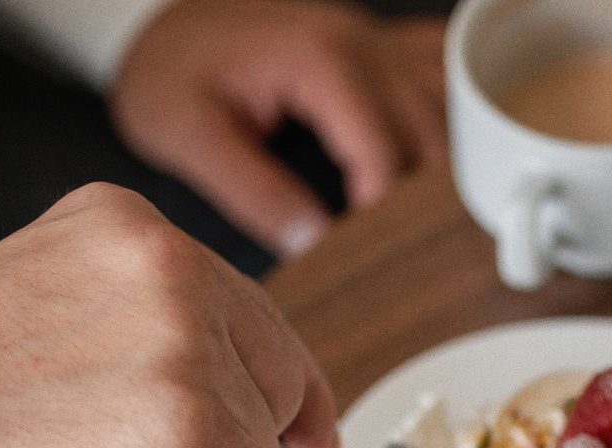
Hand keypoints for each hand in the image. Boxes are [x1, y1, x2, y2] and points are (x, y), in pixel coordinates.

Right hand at [0, 184, 340, 447]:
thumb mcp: (51, 302)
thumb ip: (145, 316)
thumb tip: (249, 381)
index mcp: (128, 226)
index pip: (256, 314)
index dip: (283, 388)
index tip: (309, 432)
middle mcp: (170, 268)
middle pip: (278, 381)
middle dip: (231, 438)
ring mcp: (188, 349)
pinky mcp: (197, 434)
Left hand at [111, 0, 446, 258]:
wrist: (154, 16)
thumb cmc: (168, 70)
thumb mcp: (187, 136)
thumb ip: (252, 192)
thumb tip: (313, 244)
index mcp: (321, 62)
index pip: (386, 156)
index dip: (385, 216)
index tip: (370, 259)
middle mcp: (362, 45)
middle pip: (436, 137)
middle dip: (425, 200)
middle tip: (400, 252)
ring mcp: (376, 40)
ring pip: (454, 109)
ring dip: (448, 164)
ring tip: (423, 221)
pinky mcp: (377, 44)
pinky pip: (443, 73)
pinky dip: (457, 114)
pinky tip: (454, 153)